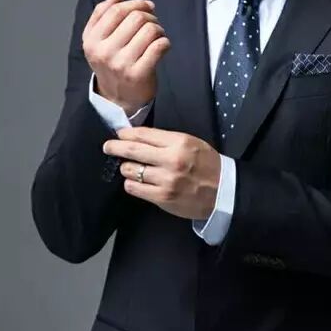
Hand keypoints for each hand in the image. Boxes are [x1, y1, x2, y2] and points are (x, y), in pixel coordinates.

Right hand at [83, 0, 170, 115]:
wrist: (118, 99)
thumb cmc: (111, 64)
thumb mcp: (97, 40)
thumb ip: (102, 15)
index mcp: (92, 41)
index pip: (116, 11)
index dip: (135, 3)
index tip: (147, 6)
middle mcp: (104, 52)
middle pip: (135, 18)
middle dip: (150, 16)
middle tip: (153, 24)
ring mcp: (121, 64)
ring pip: (150, 30)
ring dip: (159, 29)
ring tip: (157, 36)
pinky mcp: (139, 74)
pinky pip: (159, 46)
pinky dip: (165, 42)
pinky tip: (162, 47)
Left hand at [102, 126, 220, 220]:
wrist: (223, 191)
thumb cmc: (207, 164)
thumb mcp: (191, 143)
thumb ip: (166, 140)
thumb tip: (139, 138)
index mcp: (179, 142)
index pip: (144, 134)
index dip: (127, 133)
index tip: (119, 134)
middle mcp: (171, 160)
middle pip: (133, 150)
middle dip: (116, 147)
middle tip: (108, 146)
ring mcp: (165, 180)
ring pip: (130, 170)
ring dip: (125, 167)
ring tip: (128, 167)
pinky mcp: (162, 197)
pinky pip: (135, 188)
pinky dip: (131, 183)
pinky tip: (135, 181)